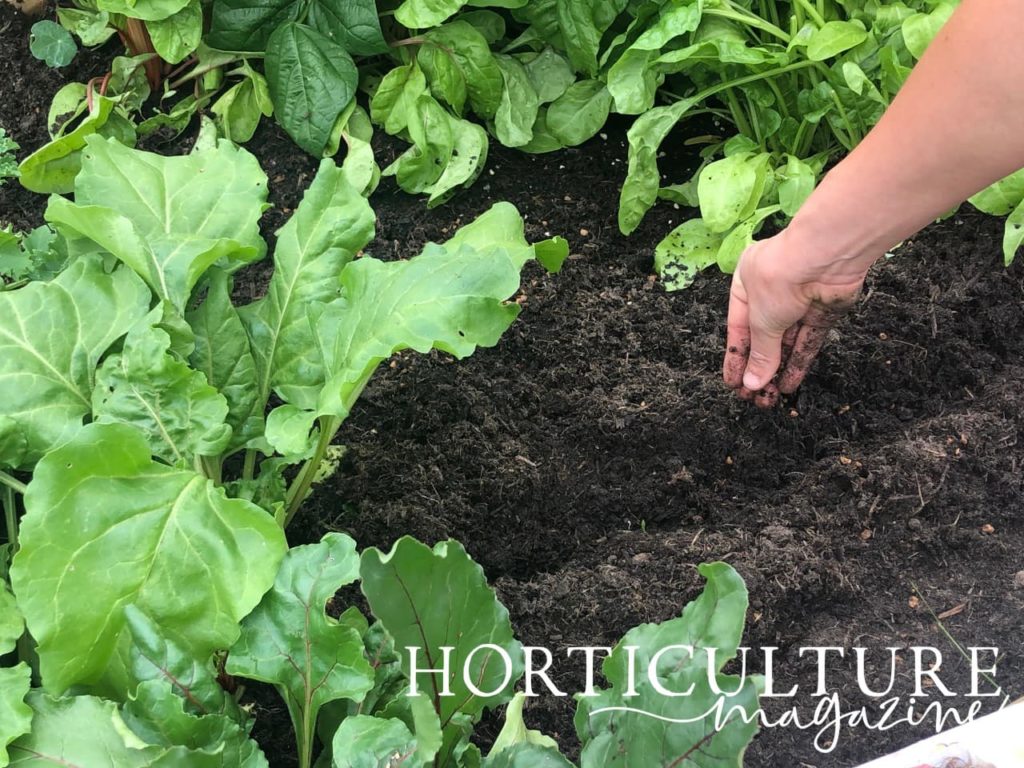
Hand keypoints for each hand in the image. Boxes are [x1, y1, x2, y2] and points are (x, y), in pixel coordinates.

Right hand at [722, 228, 869, 406]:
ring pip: (787, 341)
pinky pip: (809, 338)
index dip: (736, 357)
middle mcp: (771, 290)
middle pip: (764, 336)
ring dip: (779, 369)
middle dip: (759, 367)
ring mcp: (799, 299)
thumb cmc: (779, 277)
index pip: (738, 328)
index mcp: (745, 284)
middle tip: (753, 397)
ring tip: (771, 397)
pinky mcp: (823, 308)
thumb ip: (760, 353)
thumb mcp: (761, 321)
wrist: (824, 256)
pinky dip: (800, 360)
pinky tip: (790, 382)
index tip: (734, 383)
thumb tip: (752, 383)